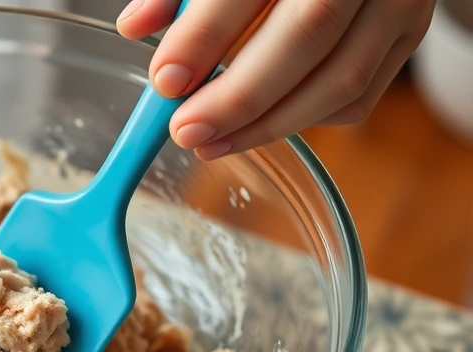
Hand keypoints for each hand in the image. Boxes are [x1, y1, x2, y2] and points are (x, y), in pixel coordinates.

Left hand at [117, 0, 434, 158]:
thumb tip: (135, 27)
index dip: (206, 36)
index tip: (166, 80)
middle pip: (308, 37)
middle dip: (240, 96)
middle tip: (185, 130)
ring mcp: (396, 1)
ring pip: (341, 79)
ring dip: (268, 125)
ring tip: (210, 143)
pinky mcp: (409, 33)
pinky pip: (358, 97)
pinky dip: (304, 120)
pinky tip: (258, 127)